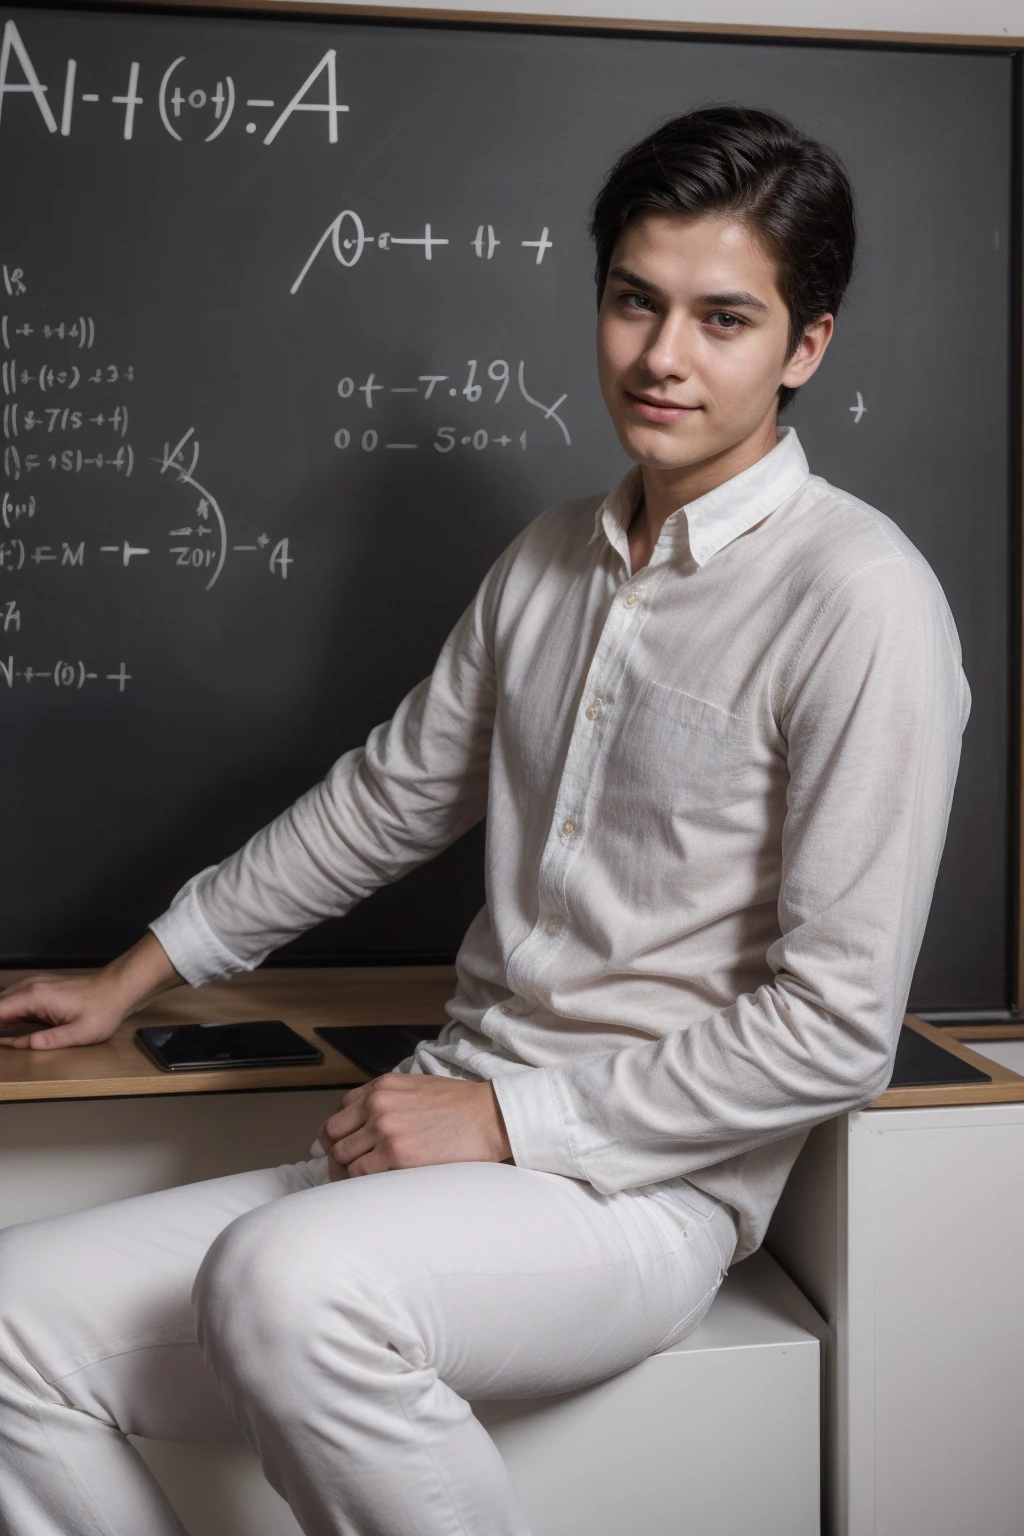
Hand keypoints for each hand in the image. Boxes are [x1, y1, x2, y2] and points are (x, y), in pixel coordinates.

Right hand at [0, 933, 181, 1050]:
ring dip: (1, 1016)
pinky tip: (8, 1026)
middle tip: (1, 1042)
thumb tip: (20, 1045)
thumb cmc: (103, 1010)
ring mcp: (36, 984)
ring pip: (5, 1000)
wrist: (119, 988)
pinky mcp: (41, 986)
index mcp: (35, 997)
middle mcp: (31, 986)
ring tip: (4, 1036)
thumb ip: (49, 1040)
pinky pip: (15, 997)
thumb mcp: (80, 1033)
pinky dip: (7, 1010)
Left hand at [317, 1074, 513, 1179]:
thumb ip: (388, 1101)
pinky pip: (359, 1173)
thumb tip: (368, 1124)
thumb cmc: (460, 1106)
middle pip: (332, 1134)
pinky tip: (376, 1185)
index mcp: (381, 1086)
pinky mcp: (396, 1153)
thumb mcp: (416, 1088)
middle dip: (337, 1153)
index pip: (340, 1111)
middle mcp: (377, 1104)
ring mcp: (384, 1128)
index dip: (341, 1133)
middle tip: (349, 1169)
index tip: (348, 1147)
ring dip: (348, 1170)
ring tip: (363, 1181)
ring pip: (342, 1156)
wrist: (490, 1116)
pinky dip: (362, 1182)